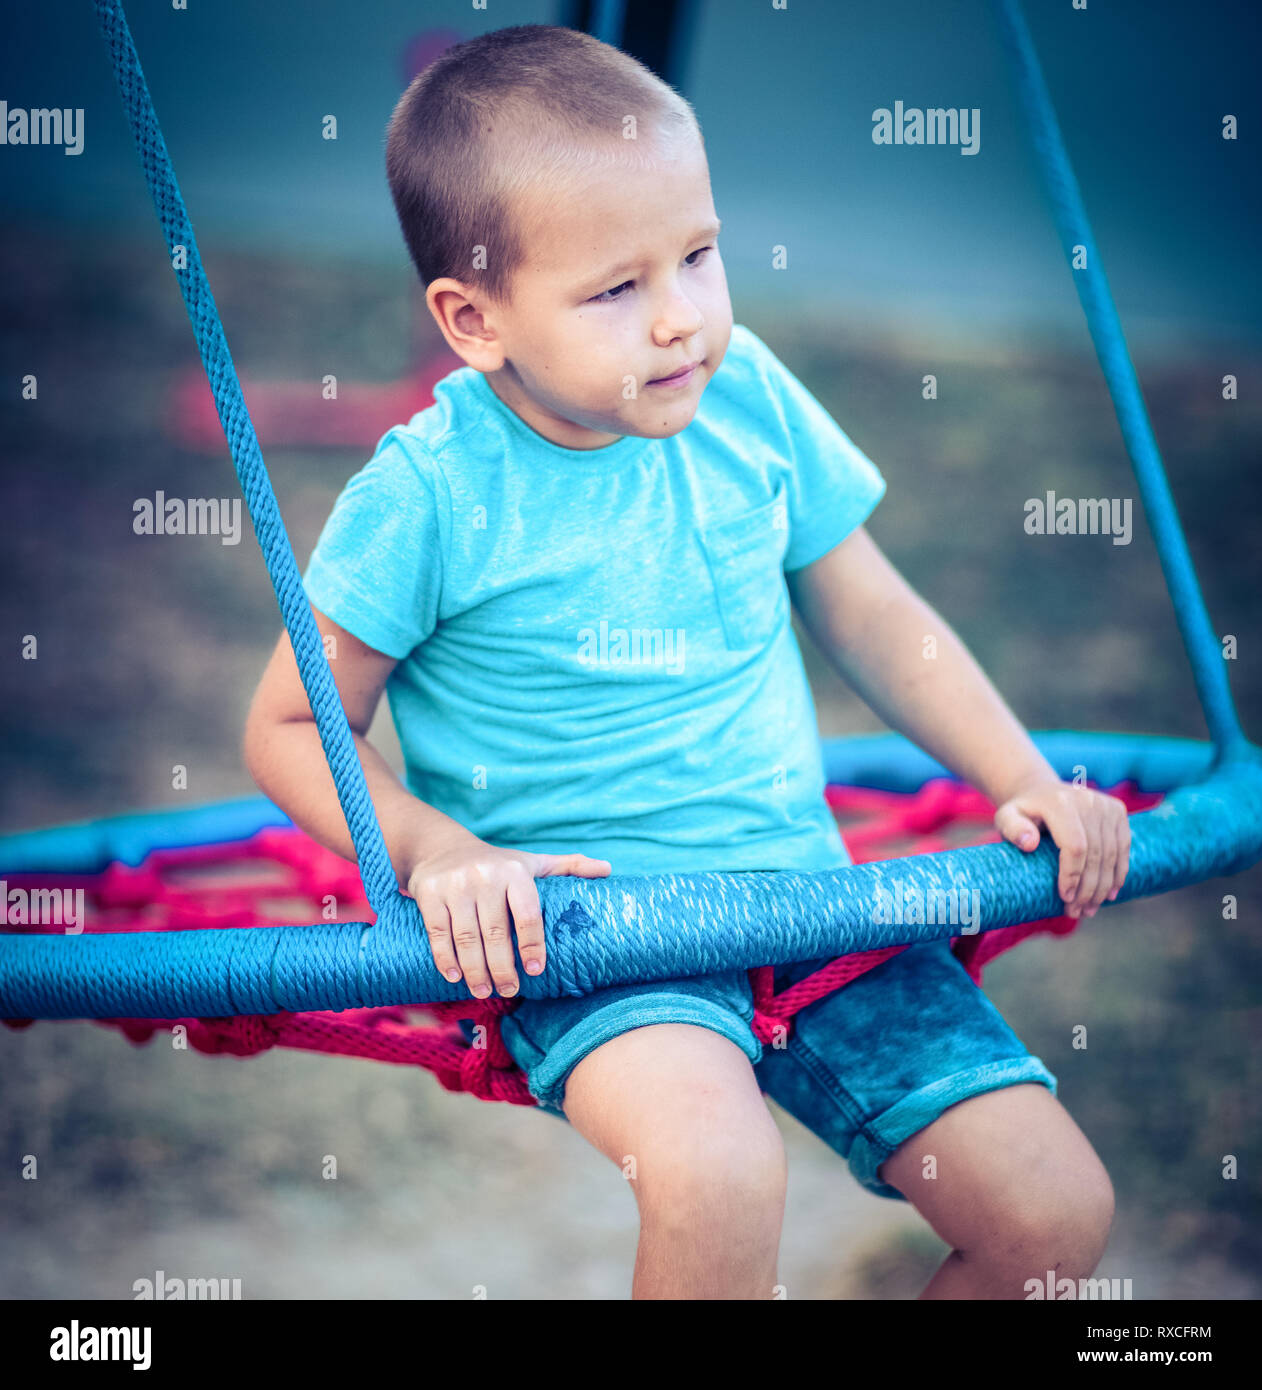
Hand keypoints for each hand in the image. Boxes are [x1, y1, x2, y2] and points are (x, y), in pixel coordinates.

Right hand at [403, 834, 611, 998]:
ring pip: (466, 937)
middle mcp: (485, 876)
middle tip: (509, 990)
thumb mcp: (531, 862)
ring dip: (475, 970)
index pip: (527, 913)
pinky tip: (454, 977)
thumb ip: (568, 867)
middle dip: (502, 968)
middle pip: (495, 932)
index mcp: (515, 871)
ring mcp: (455, 885)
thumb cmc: (496, 864)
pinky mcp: (429, 893)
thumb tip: (608, 870)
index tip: (535, 970)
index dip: (532, 945)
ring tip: (483, 991)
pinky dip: (445, 958)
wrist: (441, 848)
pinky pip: (438, 933)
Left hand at [993, 777, 1130, 917]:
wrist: (1040, 791)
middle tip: (1077, 912)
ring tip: (1090, 909)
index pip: (1075, 846)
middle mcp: (1087, 800)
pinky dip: (1118, 873)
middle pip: (1096, 853)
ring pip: (1111, 854)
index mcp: (1059, 802)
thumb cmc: (1022, 812)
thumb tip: (1029, 844)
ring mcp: (1105, 805)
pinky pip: (1123, 847)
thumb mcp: (1006, 817)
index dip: (1073, 875)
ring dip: (1103, 887)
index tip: (1065, 898)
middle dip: (1088, 888)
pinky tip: (1109, 893)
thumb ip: (1011, 829)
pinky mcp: (1117, 811)